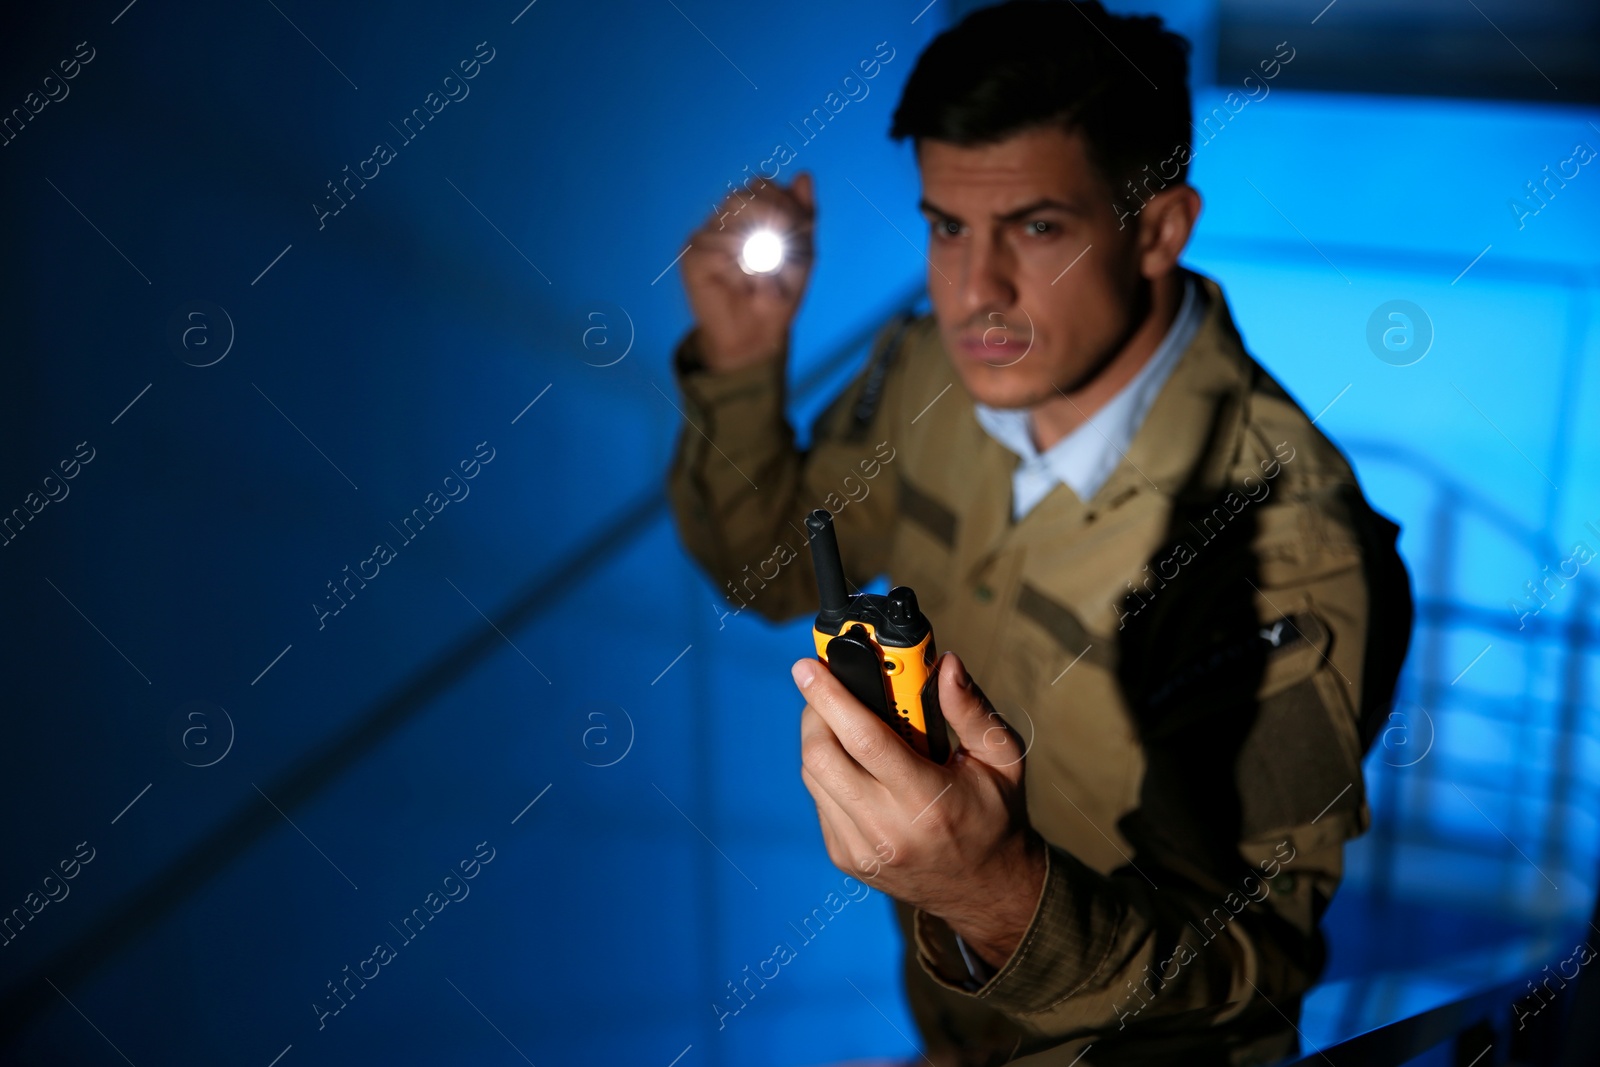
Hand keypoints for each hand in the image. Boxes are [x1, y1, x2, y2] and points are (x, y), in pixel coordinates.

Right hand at [680, 172, 815, 371]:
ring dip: (756, 245)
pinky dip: (737, 266)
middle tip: (788, 242)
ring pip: (727, 219)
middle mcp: (724, 220)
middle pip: (741, 195)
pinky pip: (713, 250)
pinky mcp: (691, 258)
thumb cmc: (779, 293)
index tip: (804, 226)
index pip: (761, 185)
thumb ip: (803, 216)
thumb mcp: (803, 254)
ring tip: (770, 274)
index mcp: (750, 213)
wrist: (757, 334)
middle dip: (770, 214)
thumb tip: (804, 175)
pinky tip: (746, 284)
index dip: (783, 200)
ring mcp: (705, 237)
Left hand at [794, 651, 1046, 970]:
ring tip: (843, 721)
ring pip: (813, 776)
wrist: (987, 890)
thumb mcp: (1002, 759)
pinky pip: (820, 799)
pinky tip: (853, 762)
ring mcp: (861, 849)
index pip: (864, 739)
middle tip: (826, 688)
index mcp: (929, 801)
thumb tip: (945, 664)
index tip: (808, 667)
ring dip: (818, 738)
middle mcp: (888, 829)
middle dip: (815, 711)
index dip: (831, 697)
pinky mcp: (846, 857)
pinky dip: (827, 771)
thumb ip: (971, 710)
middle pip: (822, 757)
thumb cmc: (996, 815)